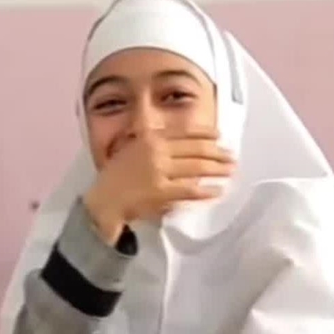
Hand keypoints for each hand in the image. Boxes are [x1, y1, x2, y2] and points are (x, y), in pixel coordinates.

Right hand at [82, 129, 234, 244]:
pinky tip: (217, 192)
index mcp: (149, 138)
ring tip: (230, 171)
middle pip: (196, 149)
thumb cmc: (115, 178)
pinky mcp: (162, 191)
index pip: (185, 132)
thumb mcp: (131, 151)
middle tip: (232, 157)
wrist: (102, 201)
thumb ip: (152, 144)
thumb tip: (179, 146)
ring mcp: (159, 171)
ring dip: (217, 169)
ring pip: (197, 167)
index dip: (205, 133)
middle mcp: (156, 151)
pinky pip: (190, 190)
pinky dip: (206, 191)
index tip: (219, 136)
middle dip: (217, 153)